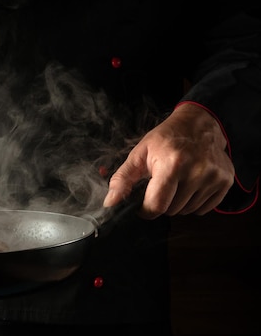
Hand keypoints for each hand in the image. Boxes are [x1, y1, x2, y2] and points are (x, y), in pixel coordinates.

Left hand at [103, 103, 234, 218]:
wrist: (199, 124)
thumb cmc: (165, 139)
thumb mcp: (140, 154)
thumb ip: (122, 179)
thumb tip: (109, 203)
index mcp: (172, 164)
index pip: (157, 205)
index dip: (145, 210)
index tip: (142, 204)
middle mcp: (197, 171)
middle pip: (171, 210)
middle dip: (162, 201)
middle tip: (162, 183)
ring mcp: (214, 177)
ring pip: (187, 211)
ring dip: (178, 202)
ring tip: (177, 181)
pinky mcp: (226, 181)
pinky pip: (204, 209)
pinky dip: (194, 202)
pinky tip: (191, 184)